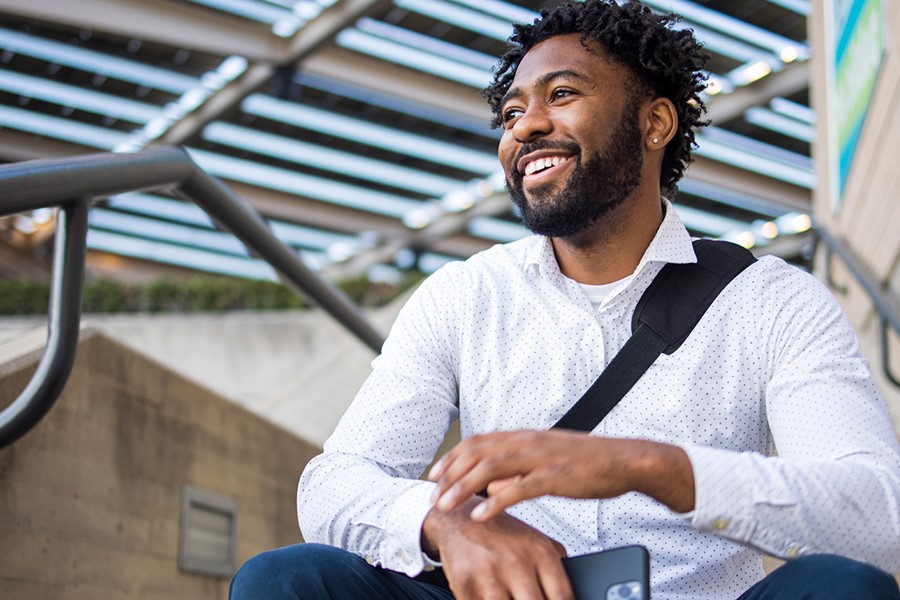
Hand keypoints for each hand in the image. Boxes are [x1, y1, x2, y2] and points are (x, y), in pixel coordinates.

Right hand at [422, 496, 572, 599]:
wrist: (458, 517)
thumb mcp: (534, 540)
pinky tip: (493, 597)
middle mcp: (517, 562)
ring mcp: (490, 575)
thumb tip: (575, 590)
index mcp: (539, 552)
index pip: (563, 596)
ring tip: (512, 598)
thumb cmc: (500, 532)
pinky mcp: (465, 584)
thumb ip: (557, 563)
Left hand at [428, 430, 694, 520]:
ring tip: (445, 505)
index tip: (435, 474)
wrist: (626, 460)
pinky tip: (481, 515)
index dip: (453, 457)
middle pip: (477, 452)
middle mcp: (528, 441)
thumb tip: (493, 486)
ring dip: (463, 487)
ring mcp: (541, 457)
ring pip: (490, 468)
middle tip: (431, 495)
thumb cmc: (588, 463)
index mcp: (525, 436)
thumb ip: (519, 471)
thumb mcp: (547, 462)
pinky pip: (519, 488)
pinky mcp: (555, 476)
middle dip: (450, 474)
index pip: (479, 441)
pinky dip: (495, 501)